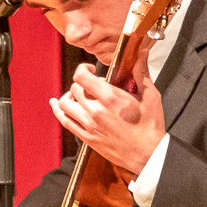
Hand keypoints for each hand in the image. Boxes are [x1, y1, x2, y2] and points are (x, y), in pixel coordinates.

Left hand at [49, 52, 164, 175]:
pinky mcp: (87, 137)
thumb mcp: (150, 96)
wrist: (148, 154)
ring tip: (78, 96)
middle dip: (82, 83)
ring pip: (64, 104)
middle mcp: (96, 111)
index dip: (83, 69)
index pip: (81, 77)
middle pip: (74, 88)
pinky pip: (65, 121)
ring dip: (69, 96)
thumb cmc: (150, 127)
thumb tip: (142, 52)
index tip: (90, 69)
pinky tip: (56, 104)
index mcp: (110, 98)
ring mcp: (89, 125)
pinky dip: (57, 111)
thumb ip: (141, 72)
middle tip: (92, 86)